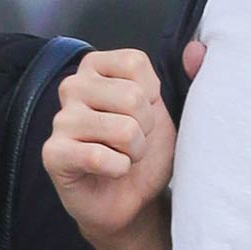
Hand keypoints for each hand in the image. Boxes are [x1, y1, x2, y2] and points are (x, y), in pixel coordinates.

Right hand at [43, 41, 202, 243]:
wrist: (132, 200)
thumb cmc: (146, 150)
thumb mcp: (172, 108)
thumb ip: (190, 74)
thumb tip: (197, 49)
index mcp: (96, 67)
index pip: (135, 64)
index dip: (151, 97)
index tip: (141, 115)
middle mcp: (72, 86)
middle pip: (132, 97)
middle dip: (145, 129)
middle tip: (132, 143)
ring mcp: (60, 120)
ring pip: (123, 129)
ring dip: (134, 152)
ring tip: (121, 156)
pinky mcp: (53, 154)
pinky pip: (99, 156)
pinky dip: (117, 169)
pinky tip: (109, 172)